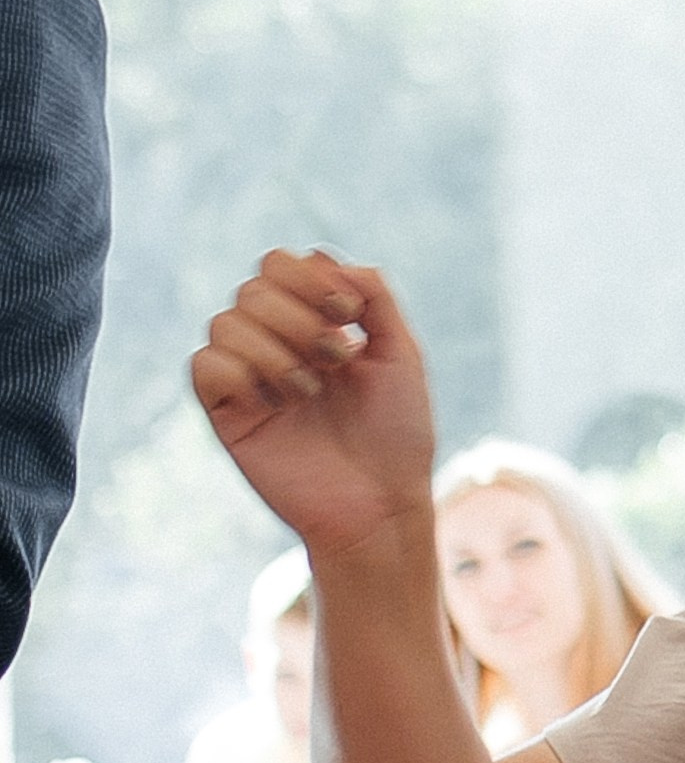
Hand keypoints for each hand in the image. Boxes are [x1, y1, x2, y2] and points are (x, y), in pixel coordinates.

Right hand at [191, 251, 437, 557]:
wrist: (382, 505)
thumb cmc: (397, 437)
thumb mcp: (402, 354)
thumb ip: (373, 295)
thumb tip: (323, 257)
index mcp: (312, 325)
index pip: (280, 265)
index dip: (310, 277)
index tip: (350, 315)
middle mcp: (275, 346)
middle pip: (253, 287)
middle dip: (299, 315)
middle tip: (338, 359)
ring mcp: (248, 379)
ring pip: (225, 321)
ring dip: (276, 347)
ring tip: (312, 390)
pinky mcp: (226, 415)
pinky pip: (203, 365)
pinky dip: (240, 372)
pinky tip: (277, 403)